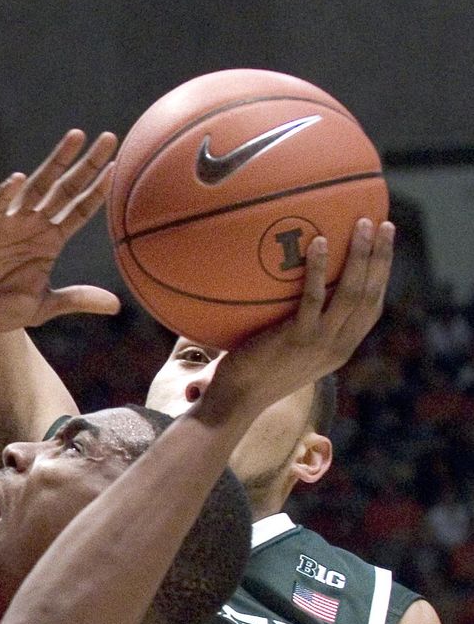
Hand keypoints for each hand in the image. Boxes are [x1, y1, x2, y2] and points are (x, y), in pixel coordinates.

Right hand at [0, 130, 118, 332]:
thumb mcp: (43, 306)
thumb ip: (77, 299)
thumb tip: (116, 306)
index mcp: (49, 241)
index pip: (78, 210)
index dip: (97, 191)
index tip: (117, 168)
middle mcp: (32, 226)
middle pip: (65, 188)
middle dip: (86, 164)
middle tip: (110, 138)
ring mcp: (8, 225)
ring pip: (37, 186)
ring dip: (57, 161)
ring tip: (76, 137)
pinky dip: (5, 194)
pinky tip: (17, 178)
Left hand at [202, 218, 394, 423]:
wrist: (238, 400)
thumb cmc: (257, 370)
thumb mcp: (292, 350)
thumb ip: (304, 325)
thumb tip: (297, 289)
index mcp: (341, 348)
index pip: (372, 308)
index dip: (382, 275)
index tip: (386, 246)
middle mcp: (338, 346)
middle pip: (370, 295)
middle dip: (381, 258)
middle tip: (385, 224)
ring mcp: (320, 343)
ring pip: (352, 293)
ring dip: (360, 255)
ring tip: (363, 224)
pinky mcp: (297, 338)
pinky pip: (314, 298)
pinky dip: (320, 269)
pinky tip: (319, 242)